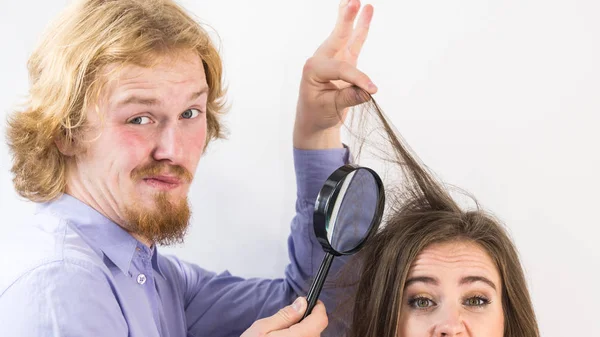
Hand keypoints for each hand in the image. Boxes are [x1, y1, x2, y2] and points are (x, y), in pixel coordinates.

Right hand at [240, 297, 327, 336]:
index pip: (321, 319)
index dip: (318, 308)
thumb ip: (285, 315)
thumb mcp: (262, 328)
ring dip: (302, 333)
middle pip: (316, 329)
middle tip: (288, 321)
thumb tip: (302, 303)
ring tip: (283, 334)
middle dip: (307, 321)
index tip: (311, 302)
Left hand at [294, 0, 376, 149]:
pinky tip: (367, 12)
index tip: (372, 90)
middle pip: (337, 37)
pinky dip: (361, 28)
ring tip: (357, 1)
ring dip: (352, 18)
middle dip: (345, 20)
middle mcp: (321, 59)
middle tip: (353, 2)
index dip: (358, 79)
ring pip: (344, 35)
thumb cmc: (318, 114)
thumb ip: (349, 98)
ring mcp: (333, 58)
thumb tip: (368, 91)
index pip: (341, 68)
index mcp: (313, 69)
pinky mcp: (345, 60)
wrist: (315, 121)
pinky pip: (355, 42)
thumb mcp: (330, 108)